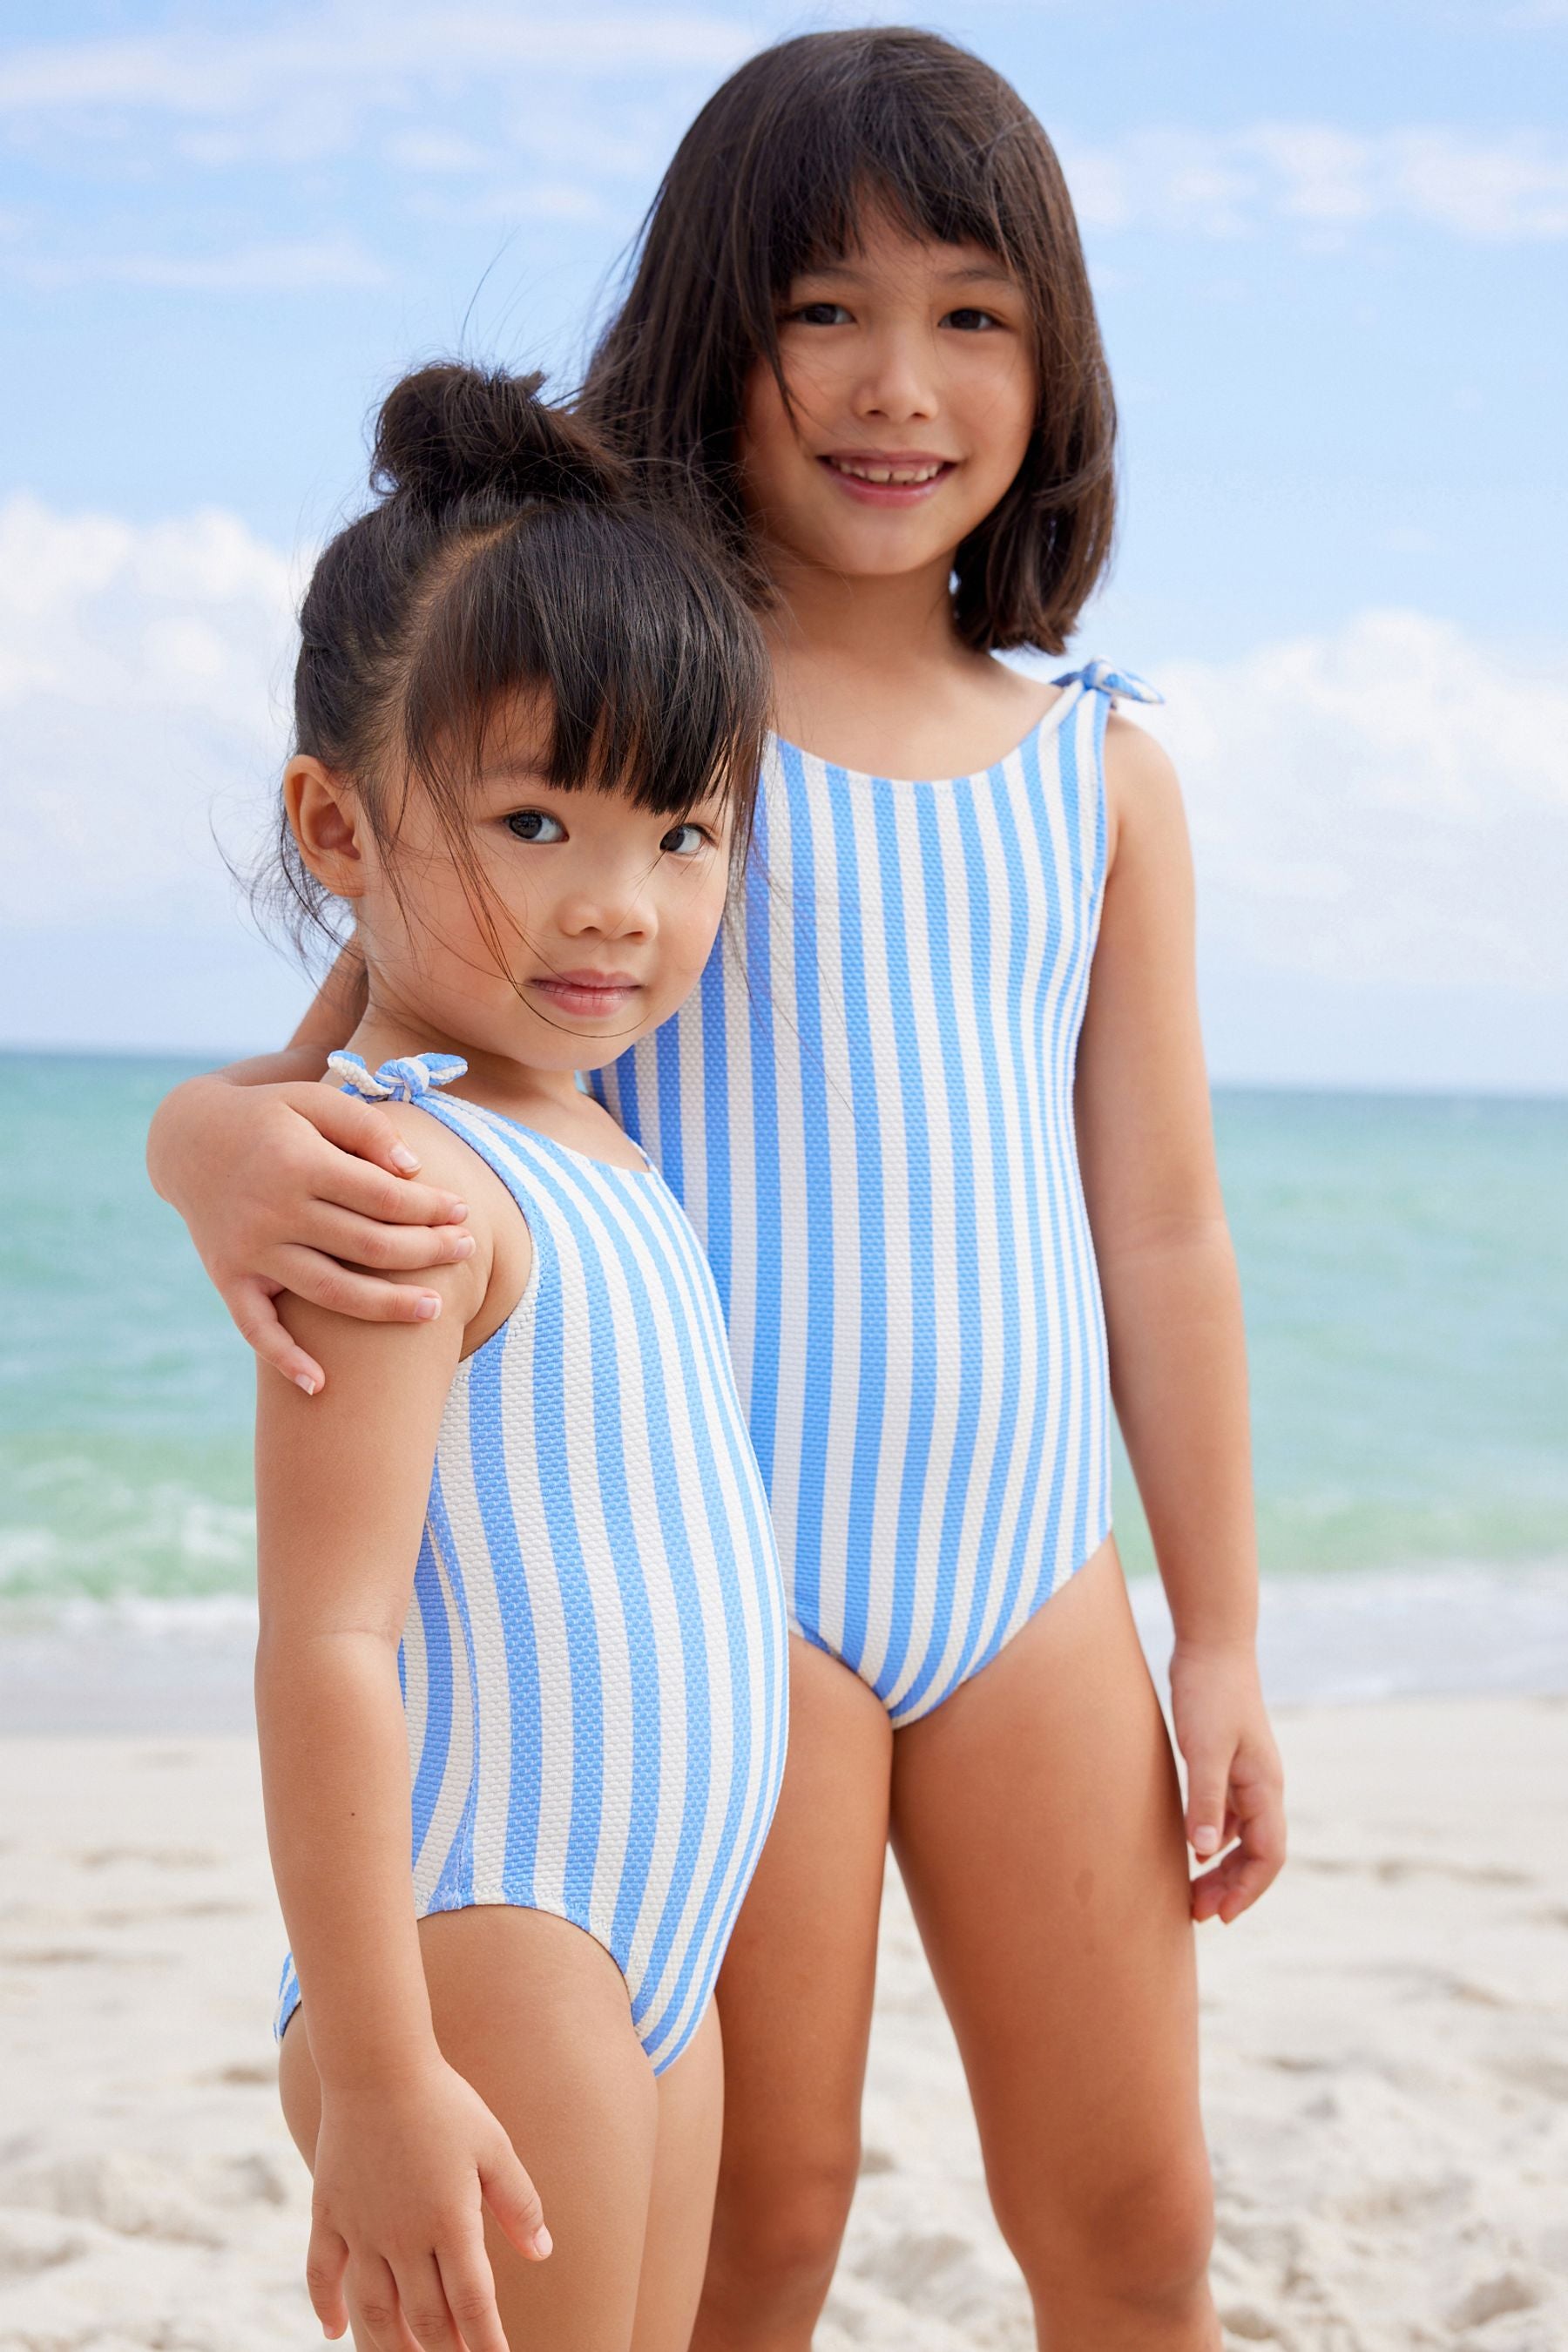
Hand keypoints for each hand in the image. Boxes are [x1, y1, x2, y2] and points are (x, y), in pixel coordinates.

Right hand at [150, 1075, 472, 1392]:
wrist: (187, 1139)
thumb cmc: (270, 1117)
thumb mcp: (312, 1100)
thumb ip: (365, 1127)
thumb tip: (414, 1169)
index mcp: (298, 1162)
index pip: (383, 1196)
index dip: (430, 1208)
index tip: (463, 1212)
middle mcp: (272, 1211)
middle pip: (367, 1245)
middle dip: (425, 1251)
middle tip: (466, 1252)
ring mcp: (248, 1250)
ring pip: (328, 1291)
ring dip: (385, 1306)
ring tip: (435, 1310)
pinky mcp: (227, 1277)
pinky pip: (255, 1327)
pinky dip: (284, 1359)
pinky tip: (320, 1385)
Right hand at [306, 2056, 550, 2349]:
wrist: (377, 2065)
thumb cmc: (445, 2102)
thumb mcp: (494, 2146)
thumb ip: (518, 2203)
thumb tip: (541, 2252)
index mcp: (450, 2221)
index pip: (473, 2302)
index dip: (486, 2341)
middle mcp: (403, 2236)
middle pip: (425, 2316)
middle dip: (443, 2350)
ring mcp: (361, 2228)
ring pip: (375, 2308)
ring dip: (392, 2342)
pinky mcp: (328, 2213)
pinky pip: (320, 2273)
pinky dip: (325, 2307)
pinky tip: (334, 2331)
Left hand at [1168, 1639, 1285, 1923]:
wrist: (1212, 1645)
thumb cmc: (1209, 1694)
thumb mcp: (1204, 1749)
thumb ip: (1205, 1800)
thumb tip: (1203, 1854)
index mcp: (1264, 1787)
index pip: (1268, 1855)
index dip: (1248, 1890)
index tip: (1221, 1916)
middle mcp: (1262, 1787)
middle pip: (1257, 1853)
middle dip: (1232, 1887)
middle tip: (1197, 1914)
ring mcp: (1247, 1775)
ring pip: (1242, 1837)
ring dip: (1222, 1867)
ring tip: (1193, 1893)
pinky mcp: (1227, 1763)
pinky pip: (1228, 1816)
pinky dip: (1213, 1839)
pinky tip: (1192, 1849)